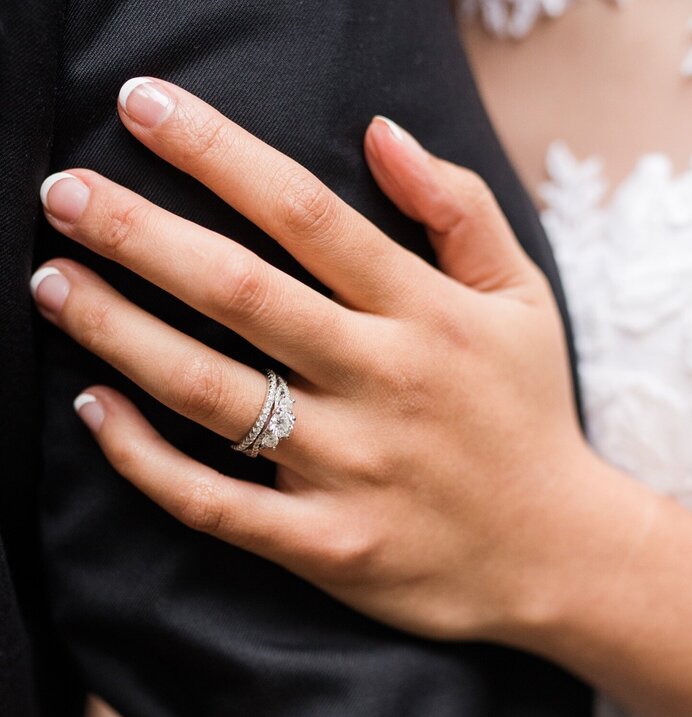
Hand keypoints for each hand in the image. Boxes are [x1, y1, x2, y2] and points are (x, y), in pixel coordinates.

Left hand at [32, 78, 595, 645]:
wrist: (560, 556)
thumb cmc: (529, 419)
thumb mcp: (524, 300)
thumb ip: (459, 210)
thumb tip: (380, 132)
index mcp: (424, 314)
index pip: (304, 212)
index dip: (214, 151)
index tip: (141, 107)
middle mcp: (380, 382)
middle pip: (237, 290)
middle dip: (136, 232)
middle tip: (60, 193)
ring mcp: (348, 469)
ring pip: (209, 389)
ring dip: (117, 331)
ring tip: (52, 282)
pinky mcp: (325, 545)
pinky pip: (211, 502)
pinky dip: (143, 456)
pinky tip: (95, 408)